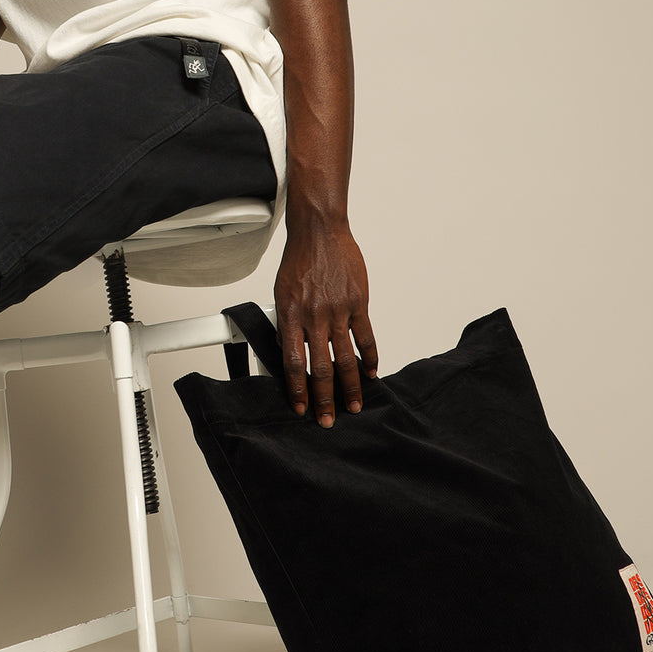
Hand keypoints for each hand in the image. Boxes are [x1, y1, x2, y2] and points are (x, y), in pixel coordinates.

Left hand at [273, 217, 377, 426]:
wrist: (319, 232)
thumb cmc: (300, 261)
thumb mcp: (282, 293)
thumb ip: (288, 324)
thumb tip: (291, 351)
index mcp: (291, 316)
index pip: (292, 363)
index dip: (297, 389)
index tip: (300, 407)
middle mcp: (314, 316)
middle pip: (320, 368)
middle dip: (324, 398)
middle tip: (328, 419)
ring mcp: (338, 311)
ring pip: (345, 358)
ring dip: (350, 386)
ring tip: (354, 405)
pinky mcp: (358, 303)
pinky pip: (365, 337)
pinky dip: (370, 358)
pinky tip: (370, 373)